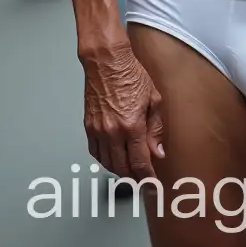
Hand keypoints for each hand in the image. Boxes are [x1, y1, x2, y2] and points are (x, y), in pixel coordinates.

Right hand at [83, 44, 164, 179]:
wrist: (106, 61)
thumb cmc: (130, 74)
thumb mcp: (153, 99)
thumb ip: (156, 129)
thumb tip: (158, 152)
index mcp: (132, 126)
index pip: (140, 163)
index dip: (147, 178)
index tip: (152, 185)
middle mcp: (113, 132)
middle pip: (123, 168)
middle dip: (134, 177)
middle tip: (142, 179)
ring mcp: (98, 131)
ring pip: (107, 163)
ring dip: (119, 170)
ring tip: (129, 169)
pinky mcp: (88, 126)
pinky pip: (95, 152)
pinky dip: (104, 160)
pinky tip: (112, 157)